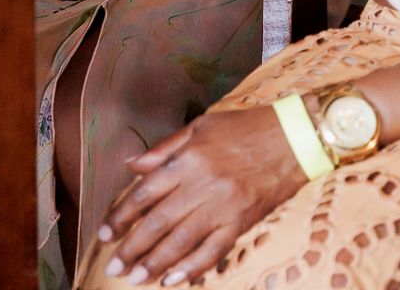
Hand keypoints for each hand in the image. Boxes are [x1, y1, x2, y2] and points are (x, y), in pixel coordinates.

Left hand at [97, 106, 303, 283]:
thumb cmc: (245, 127)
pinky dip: (192, 268)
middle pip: (158, 222)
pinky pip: (212, 251)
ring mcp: (222, 207)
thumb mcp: (201, 126)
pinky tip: (174, 280)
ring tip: (135, 279)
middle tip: (114, 267)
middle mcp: (201, 185)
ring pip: (181, 241)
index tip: (105, 234)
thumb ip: (165, 149)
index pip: (145, 192)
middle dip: (132, 247)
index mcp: (188, 159)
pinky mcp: (241, 222)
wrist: (294, 138)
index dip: (122, 215)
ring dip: (155, 263)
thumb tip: (132, 165)